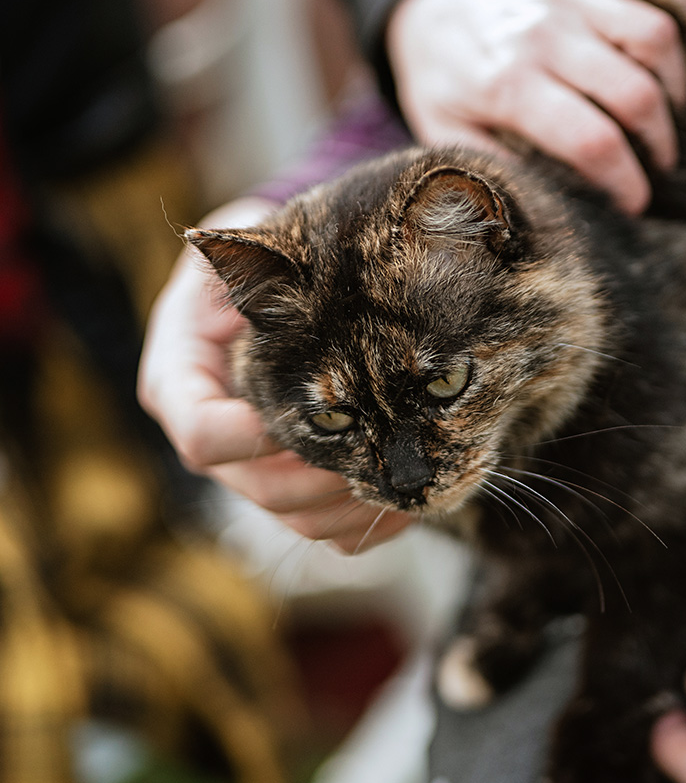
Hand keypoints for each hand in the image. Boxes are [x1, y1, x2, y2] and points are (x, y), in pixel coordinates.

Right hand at [138, 197, 410, 551]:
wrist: (276, 288)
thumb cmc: (257, 264)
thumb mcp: (241, 252)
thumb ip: (247, 268)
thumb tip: (264, 264)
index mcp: (179, 384)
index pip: (202, 434)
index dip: (252, 436)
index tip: (306, 417)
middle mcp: (212, 439)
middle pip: (259, 487)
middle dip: (322, 477)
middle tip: (381, 451)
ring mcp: (251, 470)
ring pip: (296, 518)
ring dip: (351, 505)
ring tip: (406, 479)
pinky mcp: (290, 487)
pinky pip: (325, 529)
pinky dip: (366, 523)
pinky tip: (409, 504)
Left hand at [386, 0, 685, 215]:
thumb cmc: (442, 79)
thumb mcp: (444, 134)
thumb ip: (492, 169)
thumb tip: (545, 209)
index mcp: (508, 83)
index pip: (592, 140)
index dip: (626, 182)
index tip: (634, 205)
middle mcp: (546, 32)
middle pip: (637, 94)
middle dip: (659, 145)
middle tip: (656, 168)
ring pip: (657, 36)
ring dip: (675, 86)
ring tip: (664, 116)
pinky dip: (683, 9)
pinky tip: (668, 55)